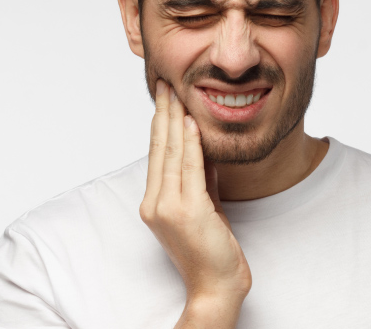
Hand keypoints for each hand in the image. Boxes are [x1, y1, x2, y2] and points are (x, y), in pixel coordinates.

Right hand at [140, 79, 251, 327]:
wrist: (216, 287)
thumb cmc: (211, 250)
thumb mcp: (205, 206)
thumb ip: (201, 178)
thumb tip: (204, 147)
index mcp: (155, 202)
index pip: (158, 154)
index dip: (161, 123)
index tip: (164, 97)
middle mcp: (155, 203)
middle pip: (160, 148)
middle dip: (163, 113)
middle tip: (164, 83)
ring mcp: (169, 208)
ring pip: (172, 154)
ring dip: (175, 120)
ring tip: (175, 93)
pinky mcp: (188, 212)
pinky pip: (190, 169)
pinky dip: (191, 143)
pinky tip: (190, 122)